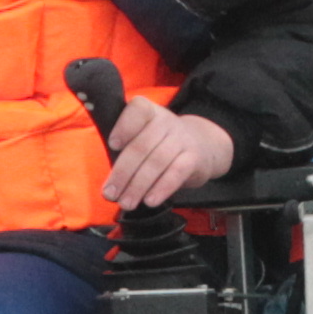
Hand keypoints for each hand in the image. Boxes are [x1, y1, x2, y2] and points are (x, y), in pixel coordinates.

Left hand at [102, 102, 236, 211]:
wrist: (203, 146)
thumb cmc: (161, 145)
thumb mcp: (145, 137)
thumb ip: (126, 151)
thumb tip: (109, 185)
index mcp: (149, 113)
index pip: (138, 110)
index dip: (124, 127)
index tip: (113, 145)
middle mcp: (166, 121)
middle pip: (142, 146)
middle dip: (122, 173)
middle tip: (110, 194)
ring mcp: (181, 138)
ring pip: (157, 161)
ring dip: (138, 185)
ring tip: (126, 203)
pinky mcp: (194, 158)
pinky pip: (177, 172)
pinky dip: (162, 188)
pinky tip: (150, 201)